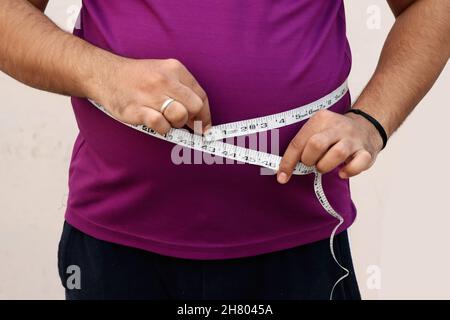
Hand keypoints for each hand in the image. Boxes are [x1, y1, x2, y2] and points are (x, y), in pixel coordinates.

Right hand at [92, 57, 210, 134]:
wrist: (104, 74)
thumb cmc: (137, 79)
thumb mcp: (163, 73)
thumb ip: (182, 91)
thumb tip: (200, 119)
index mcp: (175, 69)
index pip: (201, 96)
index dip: (205, 115)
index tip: (204, 127)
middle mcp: (164, 80)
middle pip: (194, 107)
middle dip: (193, 121)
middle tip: (185, 126)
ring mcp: (150, 94)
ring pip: (180, 116)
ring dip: (176, 124)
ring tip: (166, 121)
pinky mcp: (137, 109)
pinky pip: (160, 124)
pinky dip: (163, 129)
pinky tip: (156, 125)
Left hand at [277, 109, 383, 183]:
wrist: (366, 127)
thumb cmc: (333, 135)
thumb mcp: (316, 131)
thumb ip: (301, 146)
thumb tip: (282, 171)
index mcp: (320, 119)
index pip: (298, 142)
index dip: (288, 162)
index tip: (282, 177)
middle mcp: (337, 126)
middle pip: (316, 144)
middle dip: (309, 160)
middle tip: (311, 163)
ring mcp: (353, 139)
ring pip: (337, 153)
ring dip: (325, 166)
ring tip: (324, 166)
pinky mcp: (366, 151)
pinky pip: (358, 164)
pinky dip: (348, 172)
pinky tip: (342, 172)